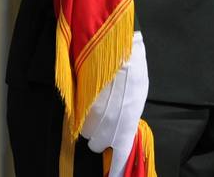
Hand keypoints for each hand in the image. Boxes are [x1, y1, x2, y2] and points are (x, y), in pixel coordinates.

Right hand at [81, 31, 148, 176]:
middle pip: (96, 143)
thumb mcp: (138, 97)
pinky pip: (76, 116)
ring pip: (84, 129)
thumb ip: (128, 117)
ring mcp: (89, 117)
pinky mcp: (76, 105)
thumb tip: (122, 127)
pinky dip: (80, 109)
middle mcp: (105, 127)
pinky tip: (89, 96)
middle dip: (99, 134)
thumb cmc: (133, 71)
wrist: (115, 49)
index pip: (121, 156)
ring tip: (98, 101)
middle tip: (106, 117)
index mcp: (125, 127)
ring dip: (89, 120)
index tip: (114, 176)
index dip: (117, 168)